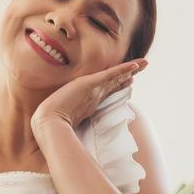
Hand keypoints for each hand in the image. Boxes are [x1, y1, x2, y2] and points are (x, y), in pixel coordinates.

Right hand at [31, 58, 146, 133]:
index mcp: (89, 98)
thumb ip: (83, 122)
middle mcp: (92, 91)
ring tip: (144, 63)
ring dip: (131, 69)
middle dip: (129, 72)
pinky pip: (111, 75)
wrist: (48, 121)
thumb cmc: (55, 124)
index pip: (108, 88)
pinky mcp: (90, 84)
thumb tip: (89, 131)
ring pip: (116, 75)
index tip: (131, 78)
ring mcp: (91, 86)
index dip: (120, 82)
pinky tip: (134, 67)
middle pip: (115, 79)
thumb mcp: (72, 122)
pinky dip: (123, 70)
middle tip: (143, 65)